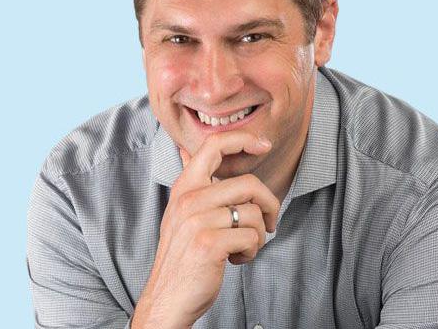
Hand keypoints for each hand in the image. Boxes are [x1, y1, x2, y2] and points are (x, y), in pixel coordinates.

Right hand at [133, 131, 279, 327]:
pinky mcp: (209, 243)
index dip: (243, 139)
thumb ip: (194, 185)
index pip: (214, 145)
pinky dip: (252, 251)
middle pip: (249, 183)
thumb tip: (190, 152)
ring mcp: (197, 220)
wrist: (168, 298)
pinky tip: (236, 259)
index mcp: (184, 187)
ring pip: (253, 214)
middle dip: (269, 204)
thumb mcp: (181, 213)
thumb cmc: (183, 256)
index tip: (263, 145)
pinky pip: (252, 237)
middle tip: (268, 222)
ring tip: (242, 247)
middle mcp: (189, 199)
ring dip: (257, 235)